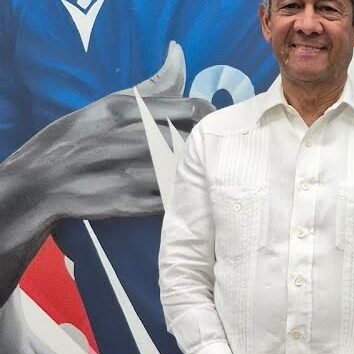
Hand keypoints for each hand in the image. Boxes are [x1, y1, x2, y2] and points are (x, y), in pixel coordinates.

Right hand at [0, 42, 213, 300]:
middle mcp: (128, 140)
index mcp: (124, 111)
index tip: (215, 125)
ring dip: (195, 170)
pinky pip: (172, 198)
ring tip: (197, 172)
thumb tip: (178, 53)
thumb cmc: (78, 139)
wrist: (41, 182)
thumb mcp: (106, 105)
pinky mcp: (131, 204)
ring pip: (185, 169)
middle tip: (210, 151)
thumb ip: (150, 87)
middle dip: (206, 146)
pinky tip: (182, 191)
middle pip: (192, 140)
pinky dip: (183, 194)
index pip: (191, 109)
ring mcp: (131, 174)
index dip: (212, 118)